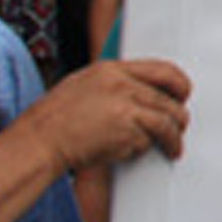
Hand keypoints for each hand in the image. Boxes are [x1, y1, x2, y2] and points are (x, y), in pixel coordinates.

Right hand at [21, 58, 191, 174]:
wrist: (38, 142)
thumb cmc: (53, 119)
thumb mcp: (82, 85)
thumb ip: (113, 84)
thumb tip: (141, 91)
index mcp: (111, 70)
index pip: (162, 69)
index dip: (179, 84)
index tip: (184, 94)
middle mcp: (121, 85)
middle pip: (168, 99)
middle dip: (178, 117)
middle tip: (180, 127)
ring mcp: (125, 108)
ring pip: (166, 122)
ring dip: (172, 139)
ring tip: (172, 148)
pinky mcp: (125, 132)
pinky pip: (147, 141)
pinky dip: (143, 149)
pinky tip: (131, 151)